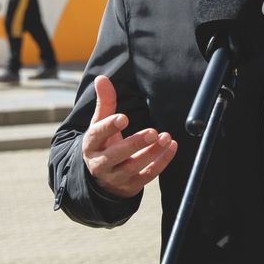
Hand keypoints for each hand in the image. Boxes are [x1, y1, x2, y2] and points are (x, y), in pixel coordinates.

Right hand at [82, 75, 176, 197]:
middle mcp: (101, 163)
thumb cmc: (103, 144)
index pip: (97, 135)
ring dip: (153, 152)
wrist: (102, 179)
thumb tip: (101, 78)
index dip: (109, 127)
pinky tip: (171, 147)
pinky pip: (148, 175)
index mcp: (91, 145)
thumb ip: (104, 103)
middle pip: (117, 155)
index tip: (124, 118)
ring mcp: (116, 177)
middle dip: (135, 144)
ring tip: (166, 137)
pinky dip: (162, 162)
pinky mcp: (131, 185)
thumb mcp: (99, 124)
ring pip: (134, 166)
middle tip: (153, 132)